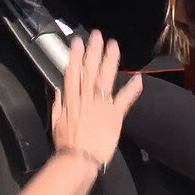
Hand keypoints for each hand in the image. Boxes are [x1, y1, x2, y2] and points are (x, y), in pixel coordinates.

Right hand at [50, 31, 142, 167]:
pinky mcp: (114, 115)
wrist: (79, 159)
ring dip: (110, 60)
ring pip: (105, 78)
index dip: (76, 56)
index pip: (73, 73)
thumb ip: (58, 106)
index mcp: (71, 100)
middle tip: (97, 35)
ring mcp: (101, 105)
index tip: (78, 42)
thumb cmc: (66, 144)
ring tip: (114, 45)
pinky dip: (131, 88)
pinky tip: (138, 77)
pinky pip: (124, 100)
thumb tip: (58, 92)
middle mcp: (86, 98)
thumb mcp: (56, 123)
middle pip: (90, 70)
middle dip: (94, 51)